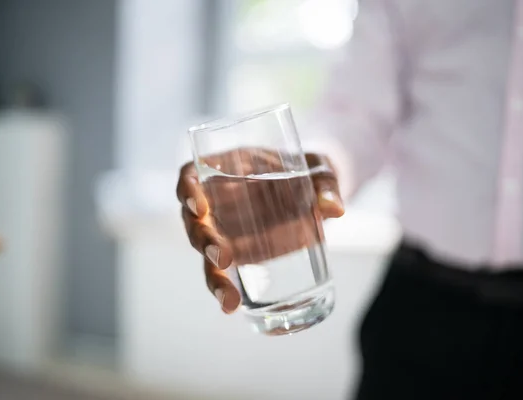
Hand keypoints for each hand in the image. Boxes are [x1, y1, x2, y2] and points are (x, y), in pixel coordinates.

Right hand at [176, 148, 343, 313]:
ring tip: (229, 298)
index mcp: (227, 168)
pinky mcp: (235, 252)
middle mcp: (216, 200)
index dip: (187, 190)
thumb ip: (326, 183)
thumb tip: (334, 207)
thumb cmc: (308, 172)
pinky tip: (231, 306)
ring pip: (204, 252)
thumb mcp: (319, 169)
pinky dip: (224, 288)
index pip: (191, 174)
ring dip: (212, 275)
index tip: (198, 206)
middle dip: (203, 241)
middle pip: (194, 220)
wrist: (314, 193)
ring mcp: (223, 228)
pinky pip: (221, 270)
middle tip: (223, 259)